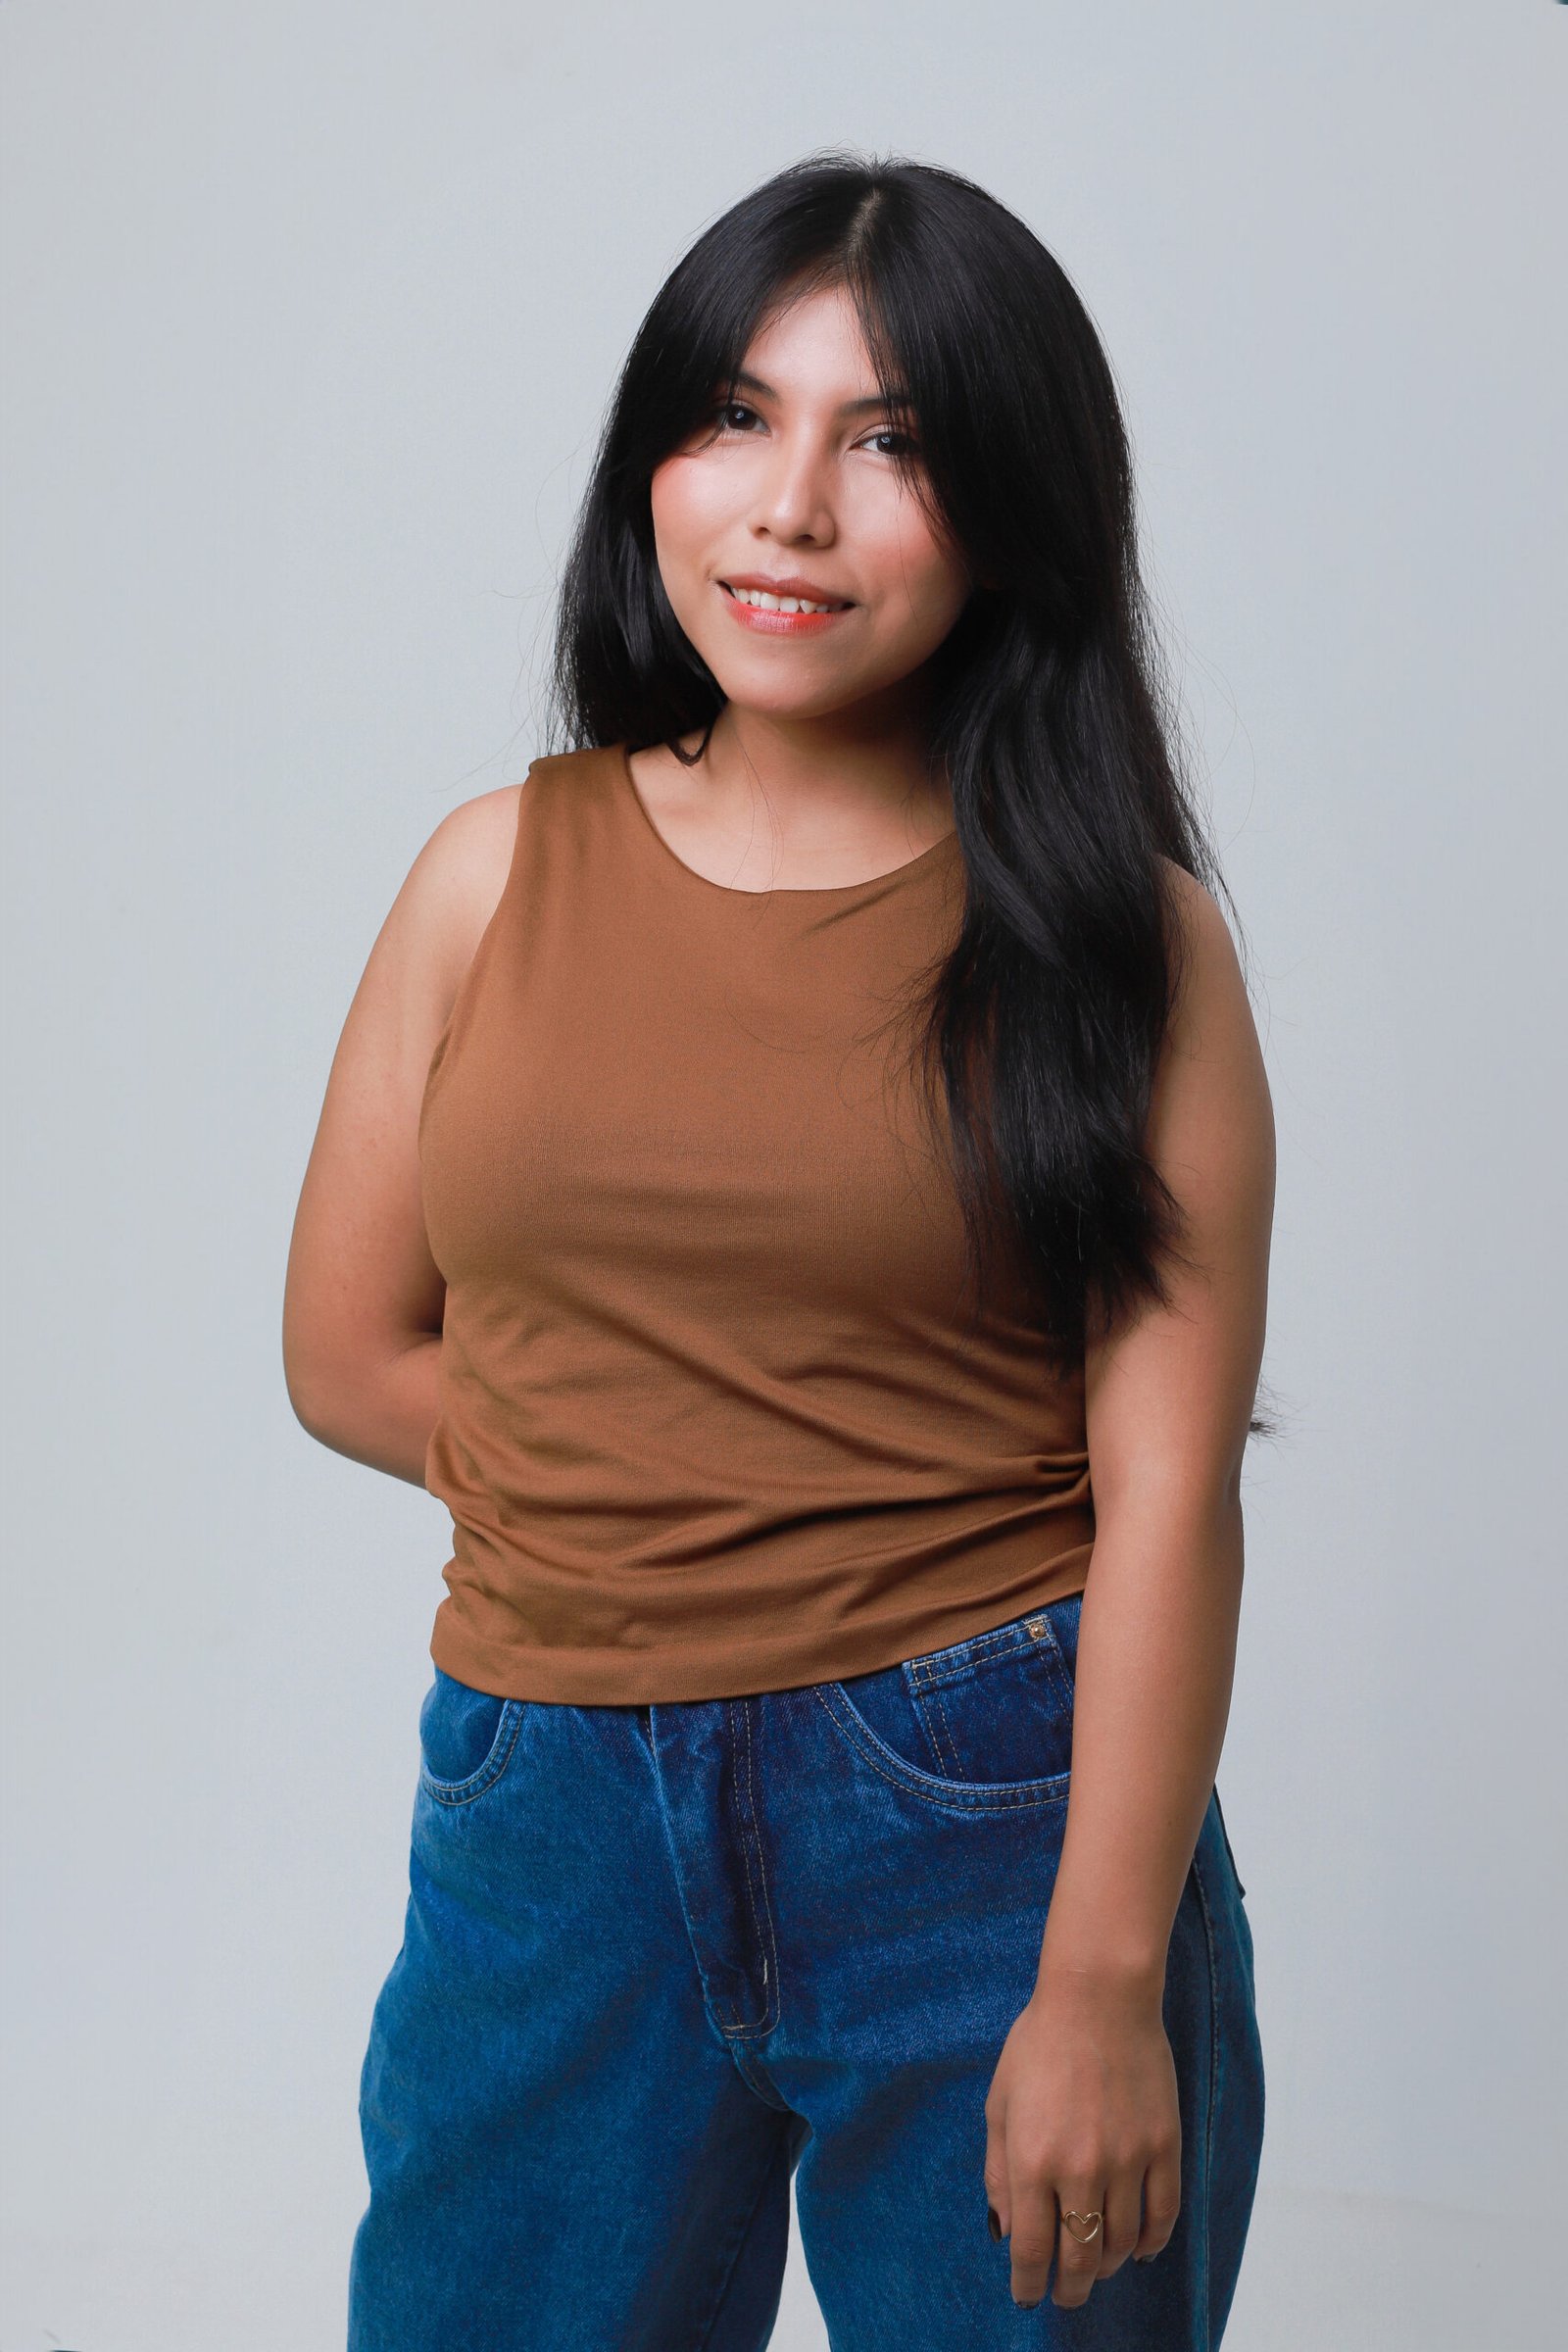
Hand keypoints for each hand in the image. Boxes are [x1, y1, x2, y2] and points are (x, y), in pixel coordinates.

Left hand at [982, 1965, 1181, 2309]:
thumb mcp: (1000, 2103)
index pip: (1032, 2249)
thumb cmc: (1040, 2045)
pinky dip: (1151, 2243)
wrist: (1099, 1999)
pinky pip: (1162, 2215)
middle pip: (1080, 2257)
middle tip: (1066, 2294)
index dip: (1029, 2284)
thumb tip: (1005, 2232)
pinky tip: (1140, 2249)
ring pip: (1122, 2243)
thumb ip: (997, 2172)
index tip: (1027, 2296)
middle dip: (1070, 2287)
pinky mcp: (1162, 2146)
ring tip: (1097, 2267)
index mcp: (1031, 2159)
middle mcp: (1079, 2168)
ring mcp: (1126, 2159)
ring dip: (1108, 2266)